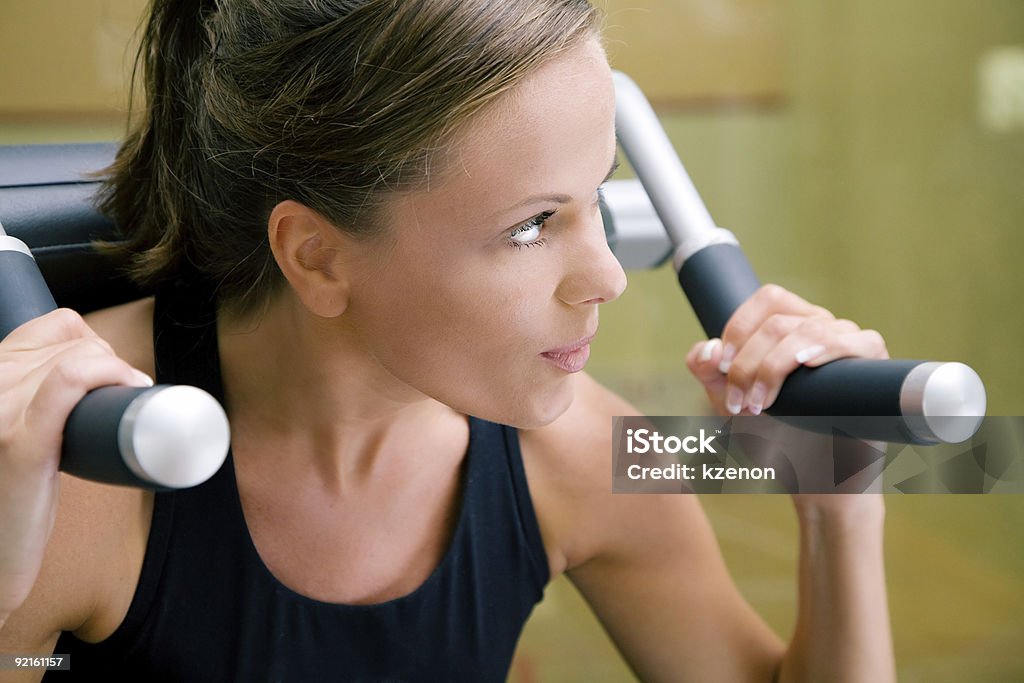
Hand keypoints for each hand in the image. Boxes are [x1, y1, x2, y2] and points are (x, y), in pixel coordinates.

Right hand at [0, 309, 151, 622]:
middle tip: (124, 403)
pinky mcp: (20, 442)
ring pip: (82, 355)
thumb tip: (100, 374)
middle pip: (75, 340)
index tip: (114, 378)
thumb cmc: (16, 496)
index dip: (97, 344)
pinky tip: (130, 388)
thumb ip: (42, 399)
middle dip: (113, 364)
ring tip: (124, 409)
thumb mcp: (23, 430)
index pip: (56, 325)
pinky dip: (108, 373)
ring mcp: (0, 411)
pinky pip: (69, 378)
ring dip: (119, 374)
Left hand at [685, 284, 888, 416]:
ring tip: (760, 405)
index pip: (767, 299)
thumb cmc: (773, 430)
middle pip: (779, 322)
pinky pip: (860, 341)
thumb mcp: (729, 399)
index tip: (720, 368)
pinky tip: (807, 364)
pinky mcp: (874, 360)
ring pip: (810, 330)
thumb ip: (706, 370)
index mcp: (790, 322)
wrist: (812, 472)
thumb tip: (709, 349)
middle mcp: (821, 323)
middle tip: (738, 403)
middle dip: (749, 363)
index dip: (739, 329)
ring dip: (774, 368)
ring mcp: (849, 339)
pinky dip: (830, 348)